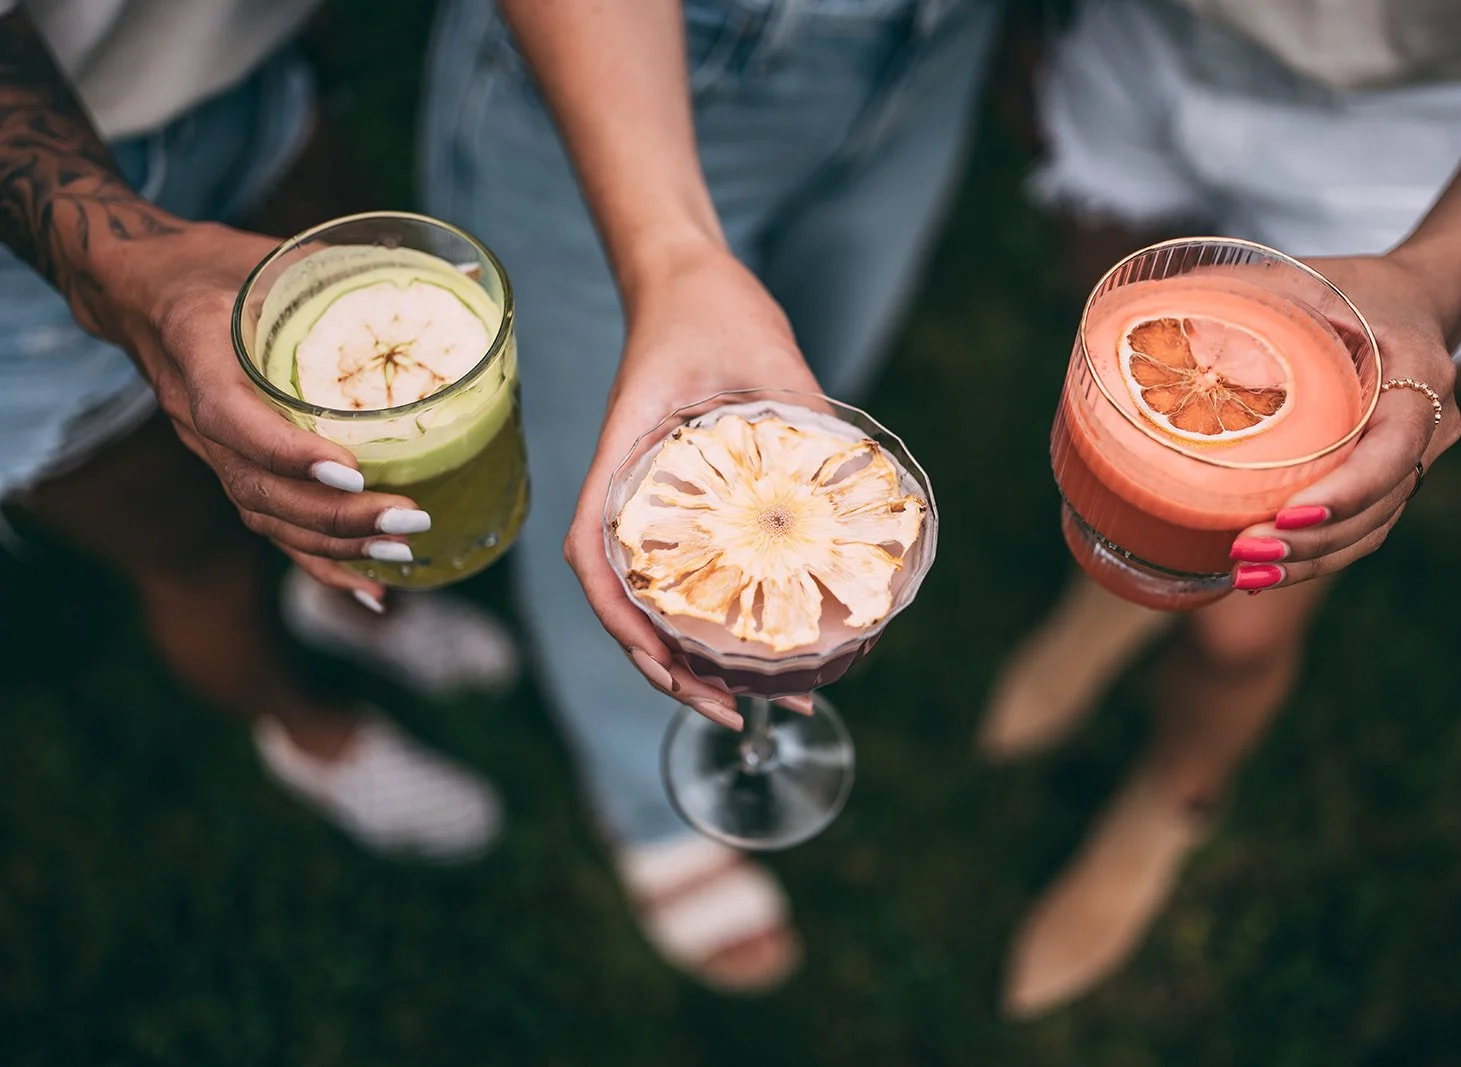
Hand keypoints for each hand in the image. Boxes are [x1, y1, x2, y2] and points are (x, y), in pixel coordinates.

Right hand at [89, 220, 422, 603]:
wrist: (146, 291)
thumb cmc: (220, 268)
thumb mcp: (276, 252)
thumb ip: (358, 265)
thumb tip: (471, 269)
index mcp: (200, 350)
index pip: (231, 417)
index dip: (285, 451)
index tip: (349, 469)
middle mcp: (197, 414)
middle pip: (256, 487)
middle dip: (335, 514)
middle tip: (409, 518)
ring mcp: (210, 451)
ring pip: (264, 516)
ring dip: (334, 542)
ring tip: (401, 551)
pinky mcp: (230, 471)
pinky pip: (270, 528)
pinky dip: (320, 564)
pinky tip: (369, 592)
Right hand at [564, 244, 822, 727]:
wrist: (689, 279)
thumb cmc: (710, 307)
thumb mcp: (763, 353)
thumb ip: (800, 410)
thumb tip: (848, 484)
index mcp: (625, 461)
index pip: (595, 555)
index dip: (622, 622)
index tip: (667, 664)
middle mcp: (629, 493)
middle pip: (625, 604)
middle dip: (671, 672)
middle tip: (735, 717)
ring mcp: (653, 504)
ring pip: (653, 602)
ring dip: (693, 661)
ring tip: (757, 707)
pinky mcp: (683, 503)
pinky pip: (687, 572)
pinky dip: (711, 620)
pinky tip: (758, 649)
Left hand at [1228, 254, 1460, 590]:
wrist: (1410, 299)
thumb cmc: (1345, 283)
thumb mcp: (1296, 277)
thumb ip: (1237, 294)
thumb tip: (1148, 318)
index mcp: (1418, 373)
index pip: (1395, 448)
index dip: (1347, 490)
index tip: (1291, 516)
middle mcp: (1429, 426)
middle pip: (1380, 506)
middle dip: (1315, 543)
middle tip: (1246, 556)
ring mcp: (1413, 459)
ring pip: (1370, 529)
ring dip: (1311, 563)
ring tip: (1245, 578)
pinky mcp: (1387, 480)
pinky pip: (1359, 528)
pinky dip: (1314, 556)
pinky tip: (1259, 573)